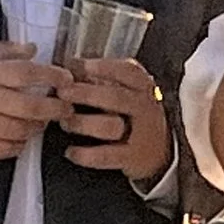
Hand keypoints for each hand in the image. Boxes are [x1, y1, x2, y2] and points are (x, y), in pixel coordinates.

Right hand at [0, 41, 67, 159]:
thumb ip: (2, 52)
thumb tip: (32, 49)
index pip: (27, 74)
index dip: (52, 76)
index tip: (67, 79)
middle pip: (31, 106)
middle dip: (55, 109)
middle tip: (67, 108)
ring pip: (21, 130)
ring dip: (38, 128)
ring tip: (43, 123)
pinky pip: (4, 149)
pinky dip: (18, 145)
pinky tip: (22, 138)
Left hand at [63, 54, 172, 181]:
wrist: (161, 152)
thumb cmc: (133, 116)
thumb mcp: (127, 92)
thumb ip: (103, 80)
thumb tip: (70, 68)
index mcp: (142, 87)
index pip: (127, 71)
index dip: (102, 67)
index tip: (77, 65)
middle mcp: (143, 108)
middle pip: (116, 97)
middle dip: (86, 93)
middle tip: (62, 92)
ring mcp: (140, 134)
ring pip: (111, 126)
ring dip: (83, 123)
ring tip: (65, 122)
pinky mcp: (132, 158)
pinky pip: (106, 156)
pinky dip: (86, 154)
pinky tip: (71, 152)